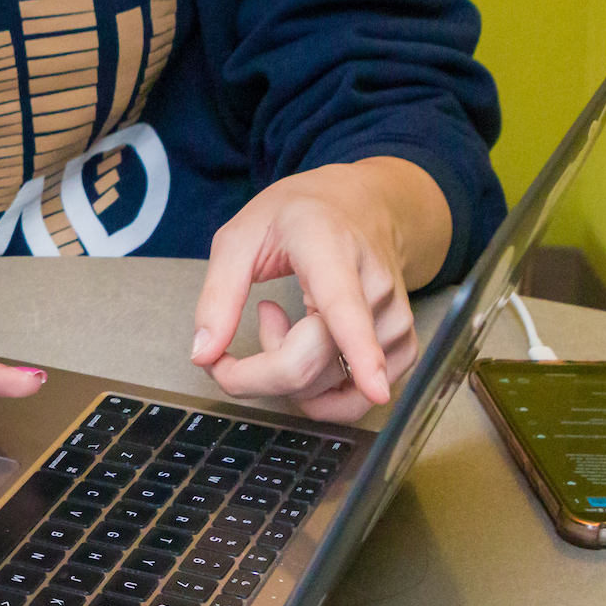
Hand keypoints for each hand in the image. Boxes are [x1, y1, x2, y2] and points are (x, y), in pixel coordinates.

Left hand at [190, 157, 450, 421]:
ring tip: (281, 317)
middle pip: (316, 363)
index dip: (361, 353)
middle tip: (232, 334)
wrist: (360, 205)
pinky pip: (354, 399)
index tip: (376, 389)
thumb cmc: (296, 217)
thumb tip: (202, 356)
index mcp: (330, 251)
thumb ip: (218, 295)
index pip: (345, 308)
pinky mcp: (403, 348)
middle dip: (255, 373)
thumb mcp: (240, 237)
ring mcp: (394, 322)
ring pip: (331, 387)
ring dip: (286, 370)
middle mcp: (374, 289)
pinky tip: (309, 342)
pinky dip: (320, 388)